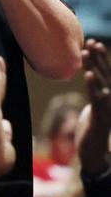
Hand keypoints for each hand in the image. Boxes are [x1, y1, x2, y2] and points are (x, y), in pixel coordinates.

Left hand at [78, 39, 110, 174]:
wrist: (94, 155)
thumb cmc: (92, 131)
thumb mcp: (92, 110)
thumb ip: (94, 97)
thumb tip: (91, 86)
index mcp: (107, 97)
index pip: (104, 74)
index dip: (99, 58)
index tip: (91, 43)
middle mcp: (110, 100)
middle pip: (105, 74)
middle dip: (98, 57)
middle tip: (91, 41)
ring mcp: (108, 108)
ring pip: (102, 83)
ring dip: (96, 66)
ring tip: (88, 52)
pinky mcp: (102, 117)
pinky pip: (98, 98)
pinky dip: (94, 85)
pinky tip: (90, 74)